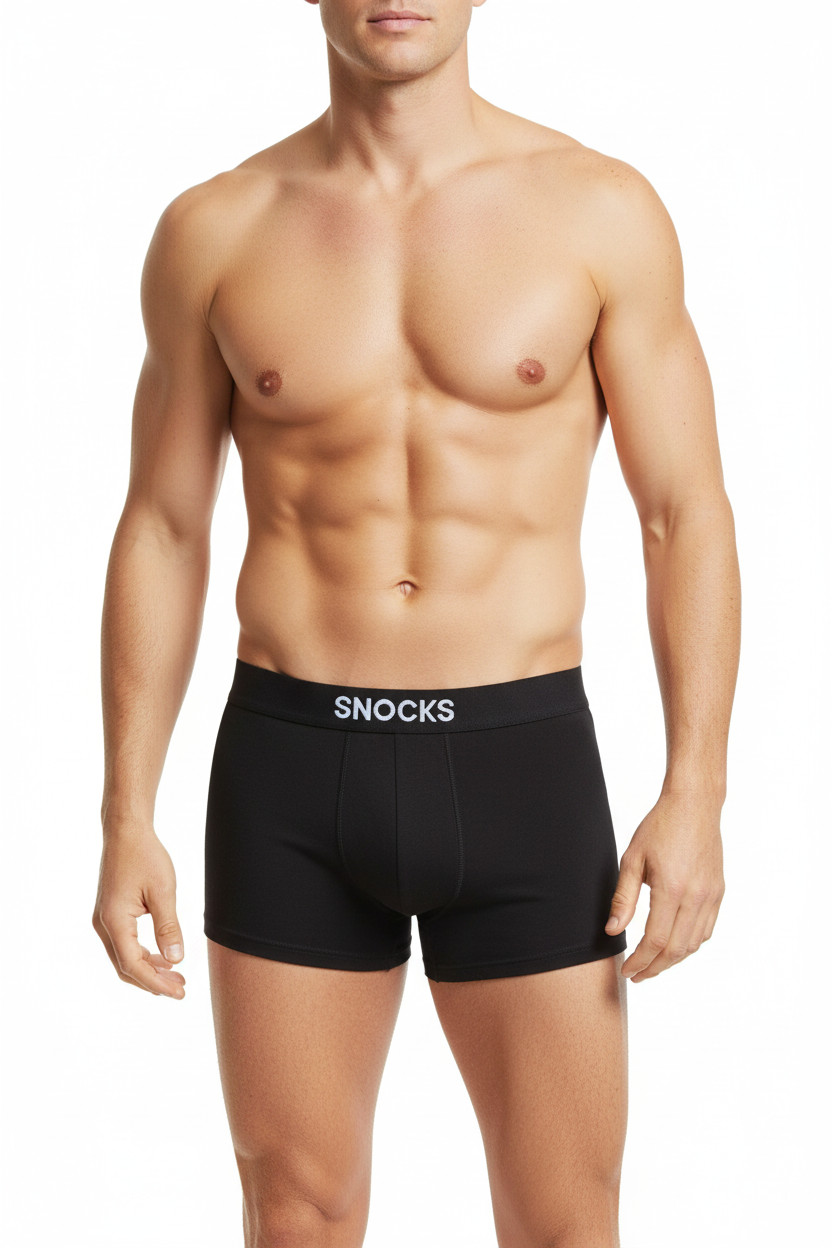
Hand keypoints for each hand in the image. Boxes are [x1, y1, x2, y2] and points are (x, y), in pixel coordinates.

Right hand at [92, 823, 185, 998]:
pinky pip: (123, 944)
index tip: (179, 992)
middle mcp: (104, 924)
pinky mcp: (110, 914)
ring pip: (123, 958)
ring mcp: (104, 920)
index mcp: (115, 921)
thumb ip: (169, 927)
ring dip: (148, 969)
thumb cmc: (145, 856)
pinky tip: (163, 957)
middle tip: (181, 988)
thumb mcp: (164, 891)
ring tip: (177, 975)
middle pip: (125, 967)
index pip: (133, 965)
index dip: (156, 983)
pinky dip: (142, 955)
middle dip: (153, 981)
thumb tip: (176, 960)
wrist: (126, 832)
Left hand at [604, 792, 724, 981]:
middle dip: (654, 968)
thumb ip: (623, 897)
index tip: (627, 971)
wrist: (694, 805)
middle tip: (637, 975)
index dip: (639, 961)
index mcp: (671, 889)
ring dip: (673, 960)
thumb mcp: (633, 858)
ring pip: (693, 944)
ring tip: (653, 964)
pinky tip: (675, 945)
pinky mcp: (719, 892)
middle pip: (676, 949)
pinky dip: (690, 944)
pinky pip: (706, 929)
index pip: (654, 941)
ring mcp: (711, 896)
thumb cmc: (660, 826)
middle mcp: (696, 896)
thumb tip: (613, 929)